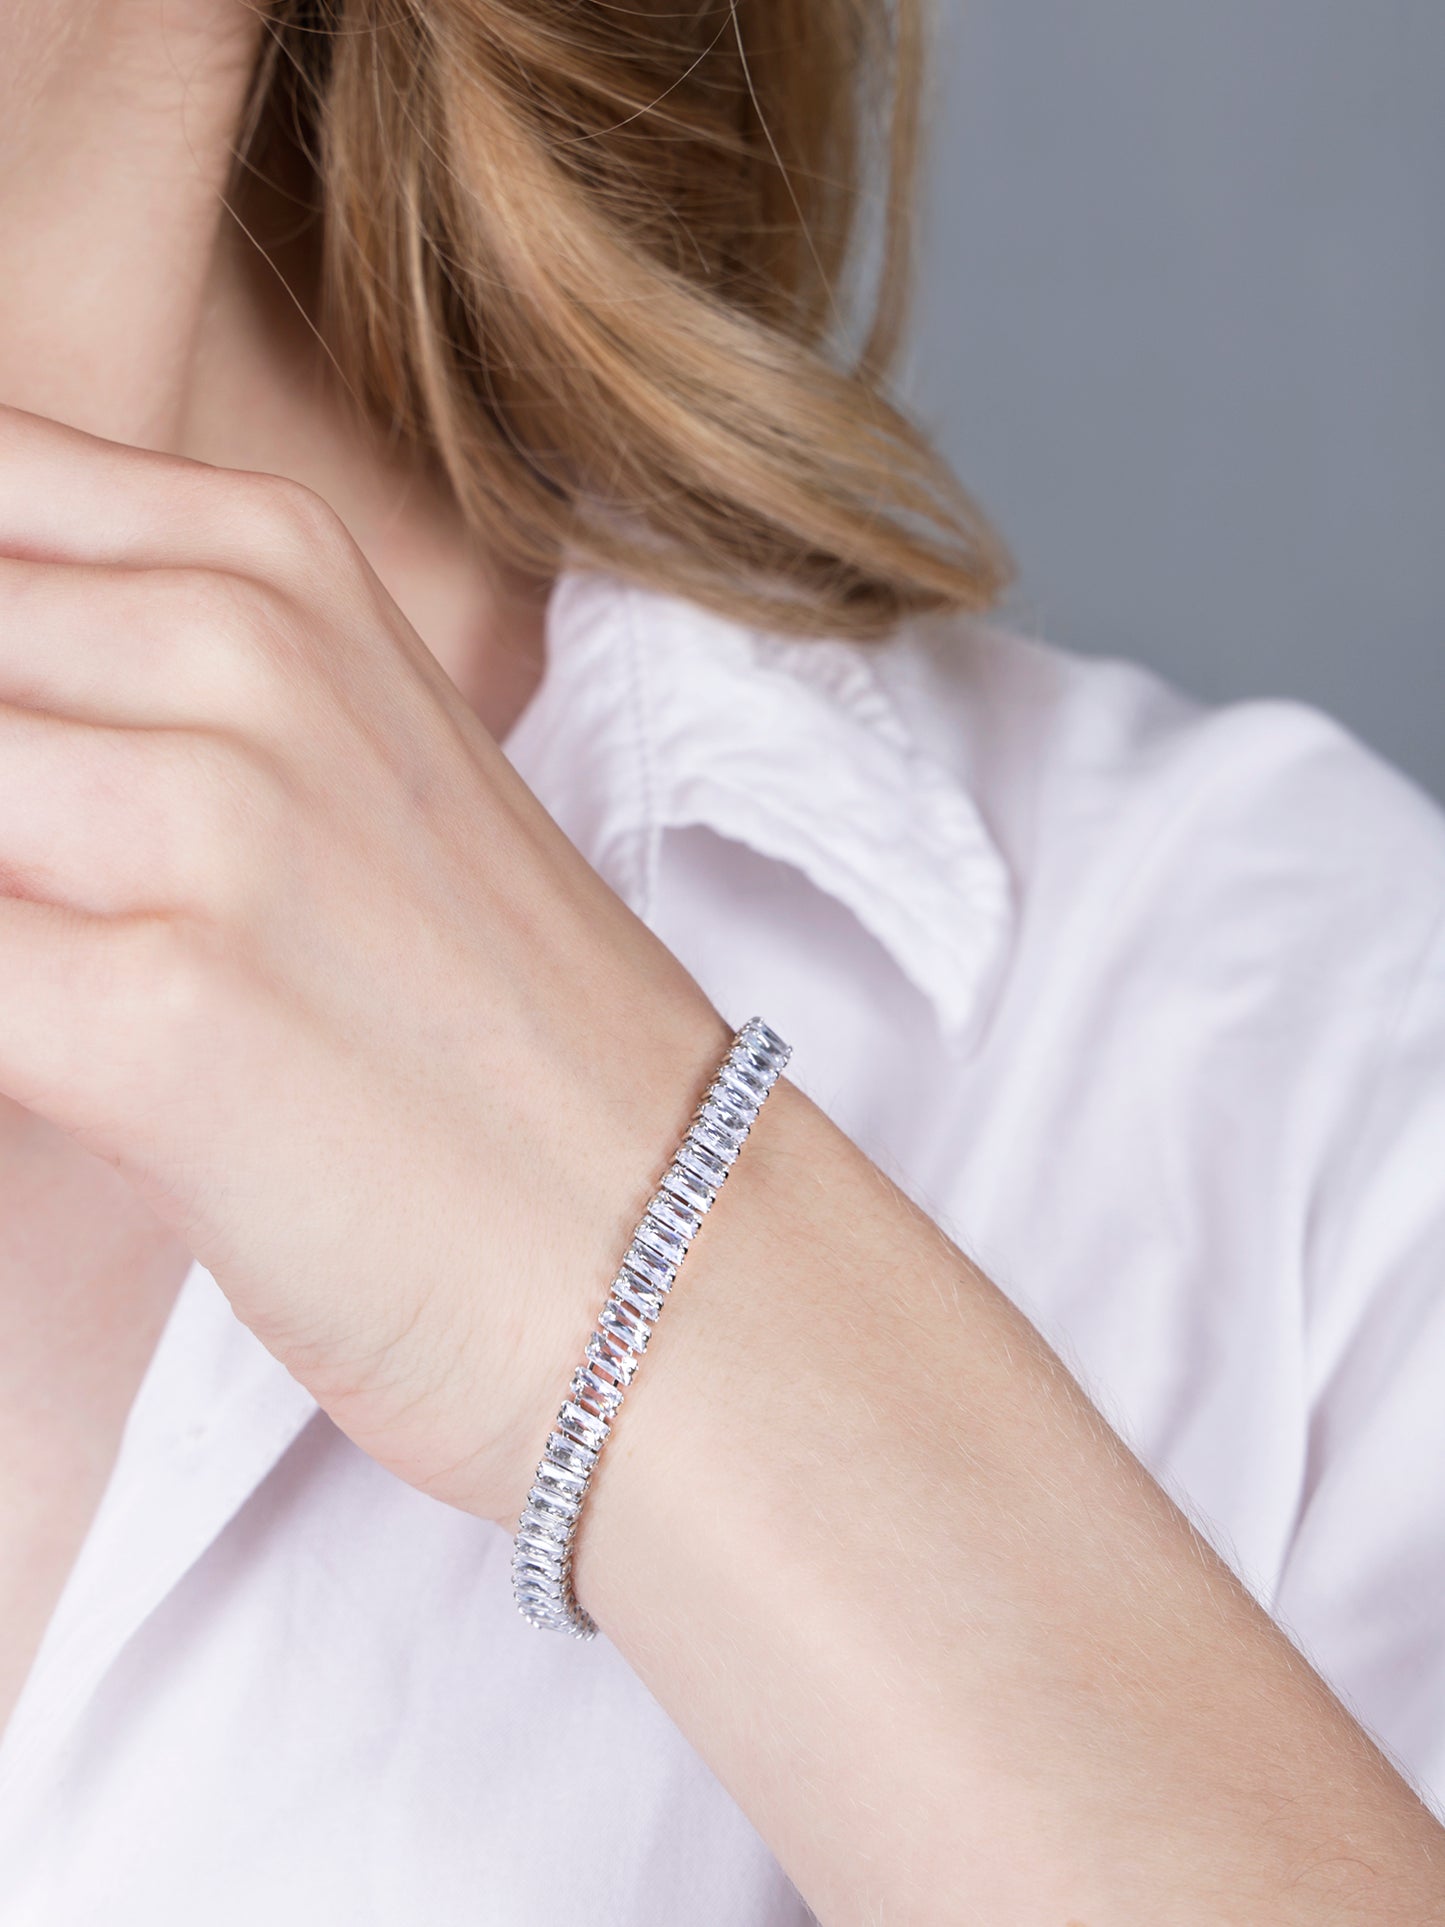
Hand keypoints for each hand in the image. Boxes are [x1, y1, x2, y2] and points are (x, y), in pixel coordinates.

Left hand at [0, 405, 729, 1524]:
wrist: (668, 1258)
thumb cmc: (486, 1049)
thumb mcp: (334, 787)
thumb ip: (128, 700)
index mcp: (272, 561)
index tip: (22, 798)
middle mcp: (241, 645)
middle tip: (29, 899)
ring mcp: (210, 819)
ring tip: (42, 986)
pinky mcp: (157, 1016)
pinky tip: (31, 1072)